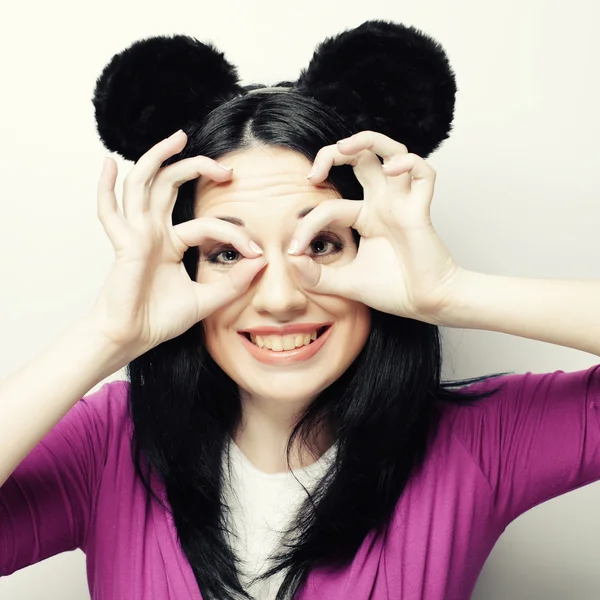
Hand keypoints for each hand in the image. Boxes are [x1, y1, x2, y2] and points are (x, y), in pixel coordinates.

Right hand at [89, 130, 265, 354]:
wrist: (132, 338)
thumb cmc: (160, 320)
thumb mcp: (207, 299)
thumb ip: (234, 283)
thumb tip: (262, 261)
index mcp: (170, 243)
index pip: (205, 223)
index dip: (233, 232)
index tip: (257, 251)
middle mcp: (153, 232)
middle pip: (170, 185)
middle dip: (195, 168)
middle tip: (225, 167)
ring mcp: (136, 234)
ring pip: (143, 184)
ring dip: (158, 157)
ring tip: (178, 137)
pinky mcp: (124, 244)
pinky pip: (109, 211)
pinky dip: (106, 187)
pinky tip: (109, 164)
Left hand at [287, 130, 462, 321]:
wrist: (426, 304)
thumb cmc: (393, 291)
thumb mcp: (343, 284)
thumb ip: (316, 276)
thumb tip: (291, 258)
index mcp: (365, 217)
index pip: (329, 206)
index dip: (307, 223)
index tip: (294, 250)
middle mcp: (383, 204)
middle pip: (362, 157)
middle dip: (334, 154)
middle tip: (314, 173)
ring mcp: (402, 203)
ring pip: (392, 151)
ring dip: (367, 141)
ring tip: (343, 149)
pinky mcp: (420, 210)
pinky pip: (423, 173)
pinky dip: (409, 163)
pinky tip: (391, 170)